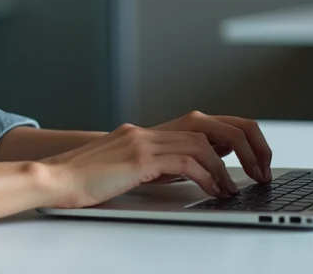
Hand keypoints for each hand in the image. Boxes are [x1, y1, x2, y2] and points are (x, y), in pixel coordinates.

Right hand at [38, 123, 239, 208]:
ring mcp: (142, 141)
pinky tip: (213, 192)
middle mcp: (147, 131)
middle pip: (211, 124)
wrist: (53, 179)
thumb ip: (156, 164)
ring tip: (233, 189)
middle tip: (259, 170)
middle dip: (245, 145)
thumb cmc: (84, 181)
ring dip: (225, 168)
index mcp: (146, 132)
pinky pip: (185, 162)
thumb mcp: (127, 169)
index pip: (203, 121)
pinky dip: (207, 177)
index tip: (251, 159)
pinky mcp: (138, 158)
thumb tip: (192, 172)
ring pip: (202, 143)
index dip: (235, 136)